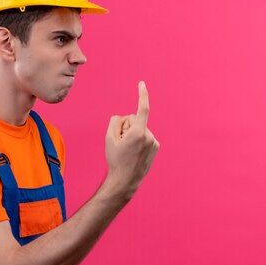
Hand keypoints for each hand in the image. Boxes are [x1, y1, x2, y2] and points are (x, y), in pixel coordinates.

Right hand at [104, 81, 159, 199]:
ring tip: (127, 150)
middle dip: (126, 127)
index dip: (142, 94)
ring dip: (132, 135)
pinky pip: (144, 136)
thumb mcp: (109, 138)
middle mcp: (149, 135)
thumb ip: (115, 122)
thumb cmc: (116, 159)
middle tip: (120, 143)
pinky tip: (134, 152)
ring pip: (139, 128)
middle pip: (134, 120)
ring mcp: (154, 142)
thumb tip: (124, 118)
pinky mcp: (155, 147)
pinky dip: (138, 140)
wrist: (125, 180)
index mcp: (138, 132)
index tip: (142, 83)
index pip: (142, 108)